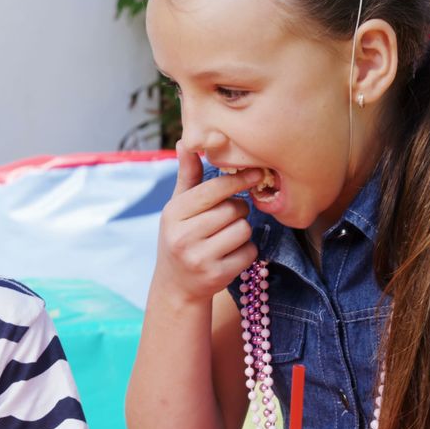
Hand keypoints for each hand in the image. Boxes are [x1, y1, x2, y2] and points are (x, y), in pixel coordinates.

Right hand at [155, 150, 262, 302]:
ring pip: (243, 230)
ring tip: (227, 237)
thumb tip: (185, 142)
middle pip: (232, 210)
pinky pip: (249, 252)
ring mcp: (198, 258)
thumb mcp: (177, 208)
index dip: (238, 179)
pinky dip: (246, 252)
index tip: (256, 173)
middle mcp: (182, 236)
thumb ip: (187, 176)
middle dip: (237, 210)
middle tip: (228, 217)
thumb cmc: (180, 238)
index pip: (213, 189)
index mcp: (172, 214)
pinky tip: (230, 254)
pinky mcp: (216, 275)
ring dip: (243, 231)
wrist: (175, 286)